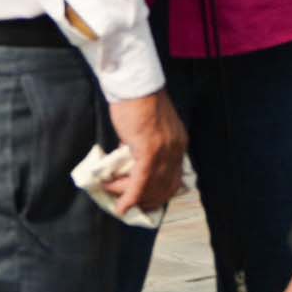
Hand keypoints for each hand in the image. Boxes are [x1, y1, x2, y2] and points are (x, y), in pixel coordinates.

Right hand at [89, 87, 188, 224]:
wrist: (134, 84)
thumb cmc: (137, 101)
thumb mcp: (148, 128)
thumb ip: (144, 146)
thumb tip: (130, 160)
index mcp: (179, 144)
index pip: (174, 179)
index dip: (159, 195)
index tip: (143, 202)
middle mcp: (176, 150)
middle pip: (164, 188)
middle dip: (144, 200)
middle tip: (125, 202)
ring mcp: (164, 151)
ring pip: (150, 187)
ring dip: (130, 196)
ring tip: (112, 192)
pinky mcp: (149, 151)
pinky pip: (140, 182)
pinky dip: (130, 197)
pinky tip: (120, 206)